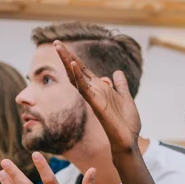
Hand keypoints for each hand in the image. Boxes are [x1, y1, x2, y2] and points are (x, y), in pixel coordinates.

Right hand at [54, 40, 140, 154]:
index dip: (76, 59)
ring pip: (77, 78)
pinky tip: (75, 64)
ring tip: (60, 48)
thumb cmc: (126, 124)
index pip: (84, 71)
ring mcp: (93, 98)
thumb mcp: (126, 98)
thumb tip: (117, 72)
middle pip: (77, 71)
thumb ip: (121, 85)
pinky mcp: (96, 105)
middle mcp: (94, 92)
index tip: (65, 46)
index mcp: (100, 89)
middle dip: (67, 57)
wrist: (128, 140)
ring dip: (68, 62)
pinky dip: (79, 76)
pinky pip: (85, 89)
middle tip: (56, 42)